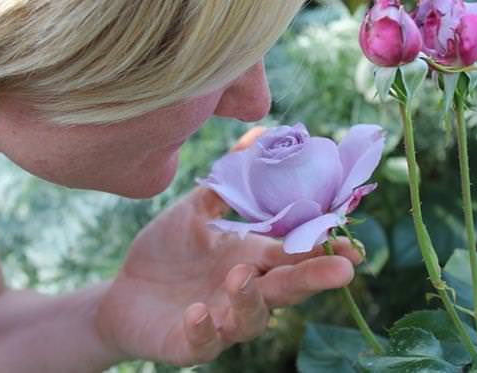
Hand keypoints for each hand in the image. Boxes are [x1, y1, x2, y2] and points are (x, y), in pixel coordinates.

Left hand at [95, 129, 361, 366]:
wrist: (124, 291)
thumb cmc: (167, 251)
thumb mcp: (195, 210)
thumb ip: (228, 181)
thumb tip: (258, 134)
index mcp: (251, 259)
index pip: (294, 253)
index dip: (323, 249)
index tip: (352, 245)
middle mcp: (244, 292)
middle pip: (286, 287)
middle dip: (314, 278)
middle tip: (343, 270)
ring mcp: (220, 320)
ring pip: (250, 319)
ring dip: (250, 300)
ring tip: (241, 275)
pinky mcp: (190, 343)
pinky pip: (203, 343)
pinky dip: (203, 329)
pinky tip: (196, 312)